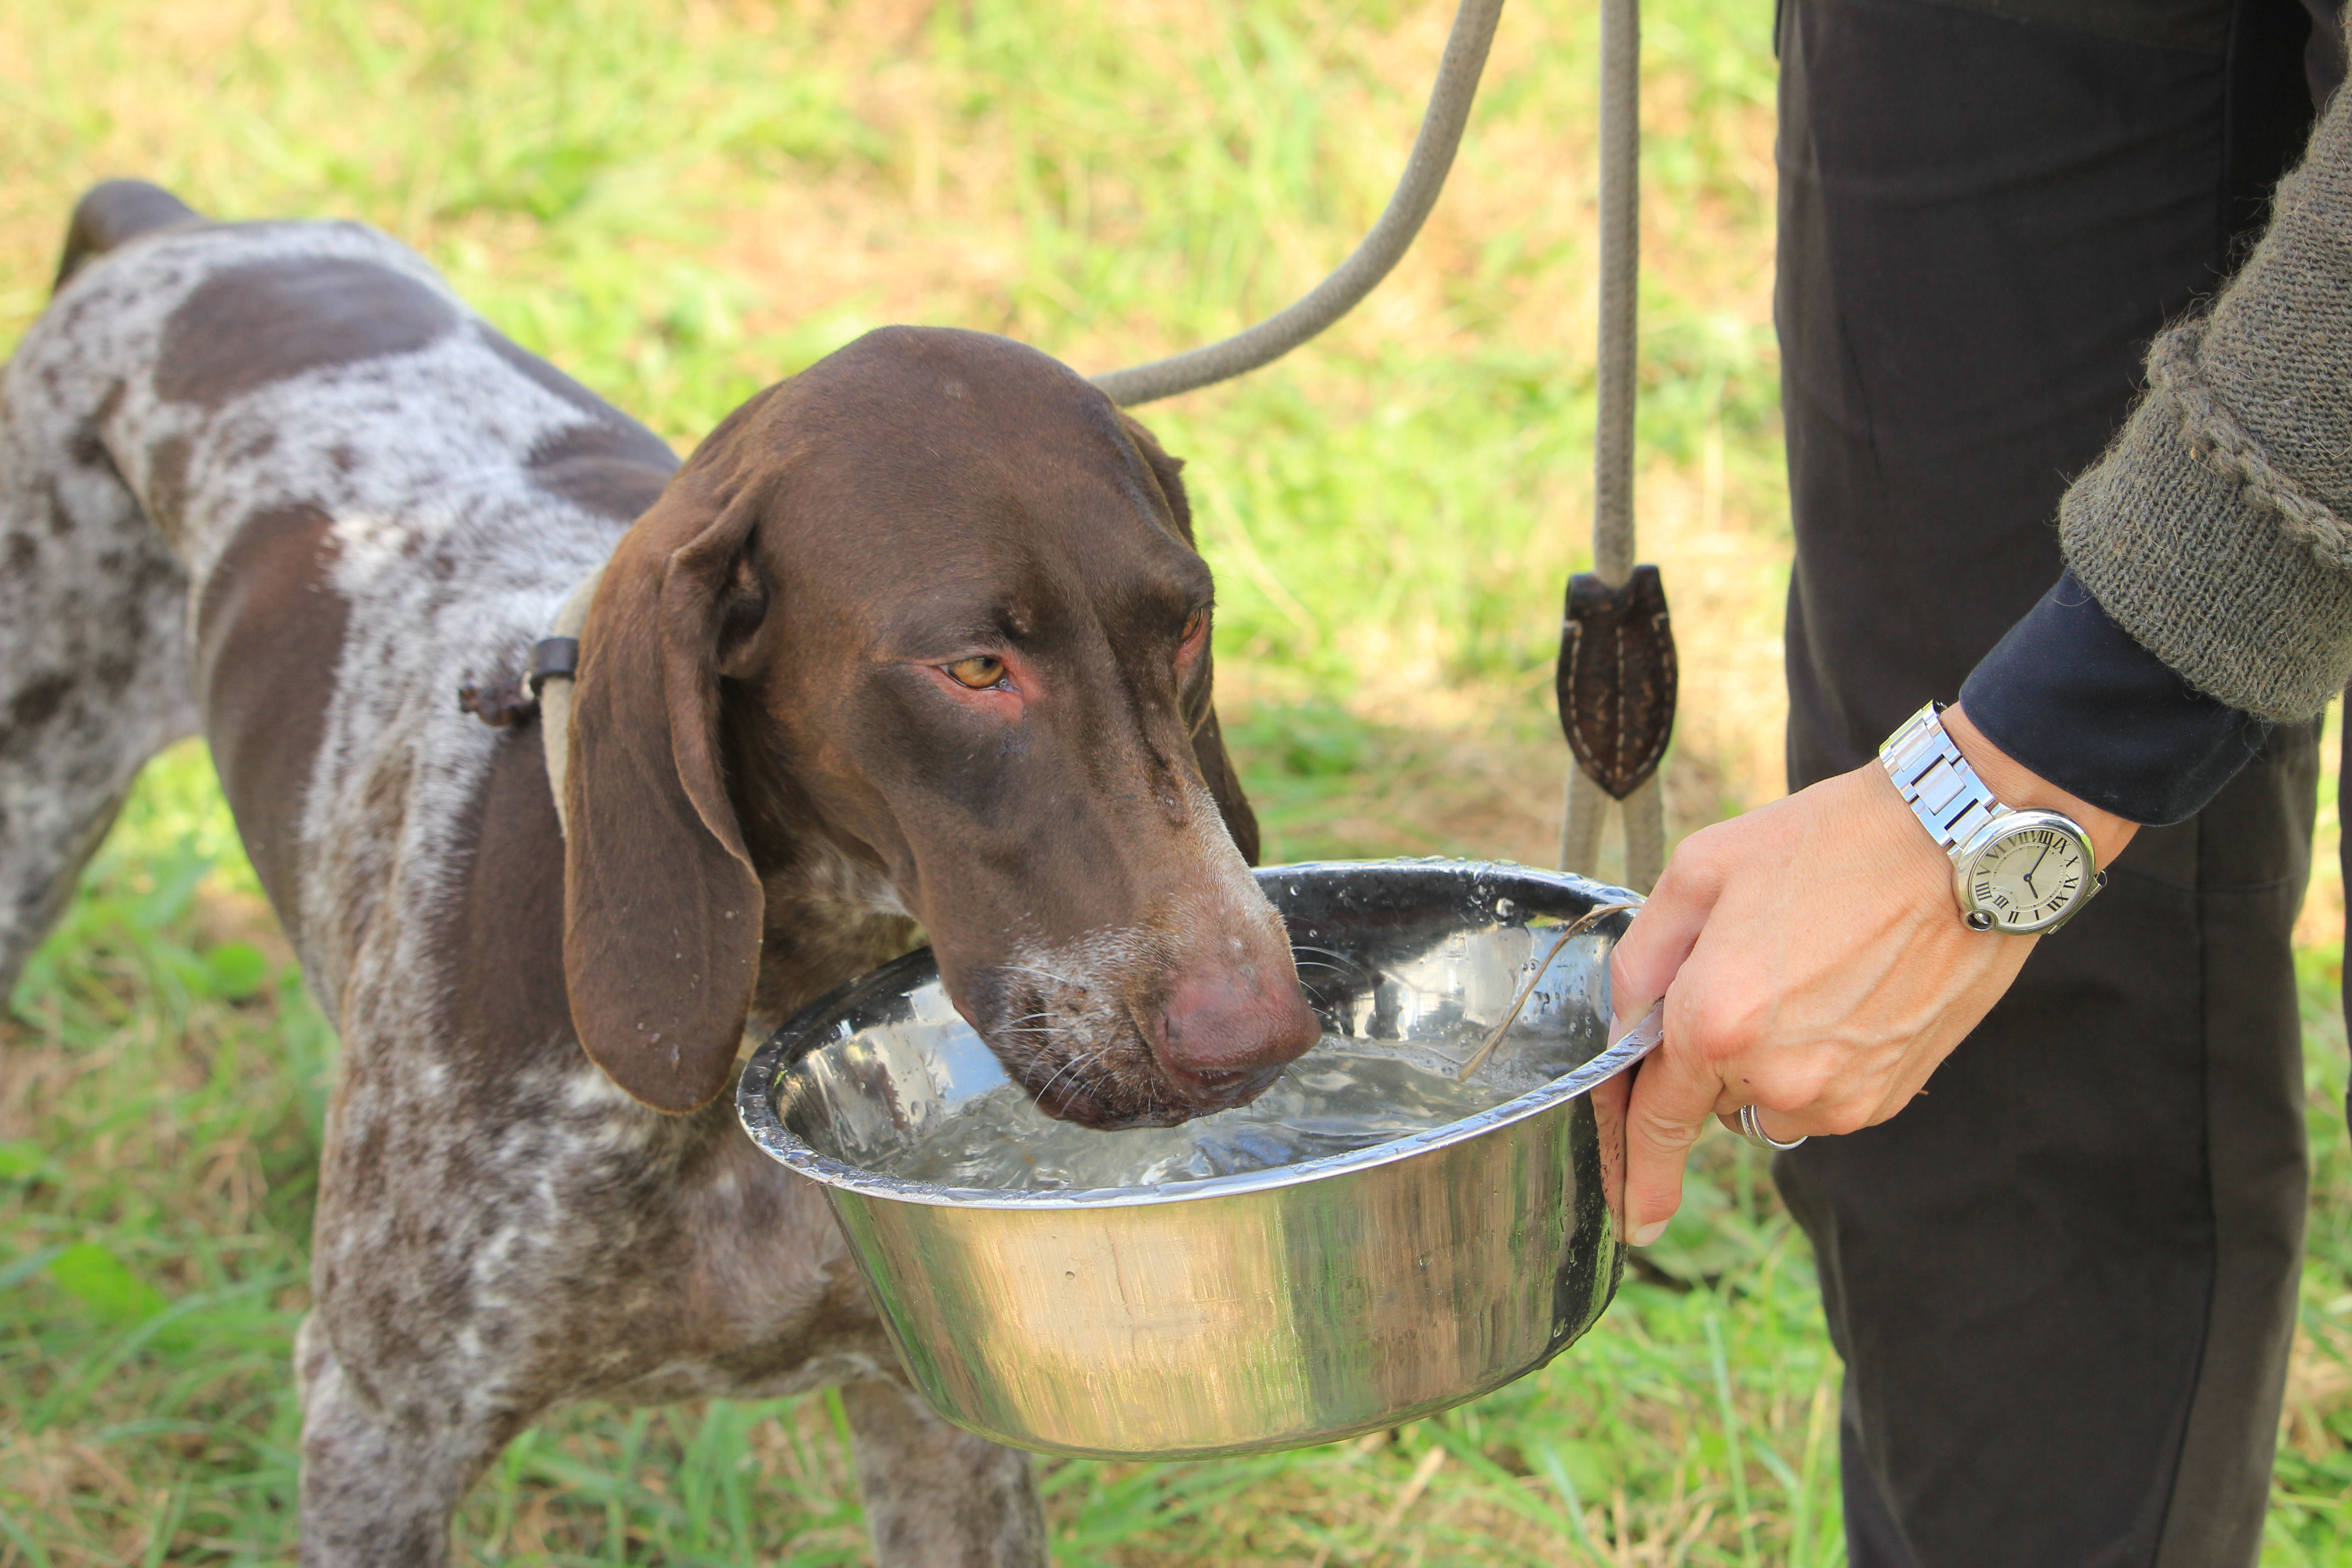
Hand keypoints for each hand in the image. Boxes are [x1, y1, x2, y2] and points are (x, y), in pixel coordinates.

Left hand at [1605, 706, 2135, 1244]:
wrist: (1958, 846)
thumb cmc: (1829, 845)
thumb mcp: (1700, 872)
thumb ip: (1643, 958)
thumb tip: (1624, 1021)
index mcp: (1713, 1022)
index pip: (1653, 1119)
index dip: (1634, 1169)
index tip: (1635, 1220)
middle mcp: (1774, 1077)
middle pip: (1710, 1096)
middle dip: (1713, 1048)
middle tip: (1754, 967)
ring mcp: (1838, 1096)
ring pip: (1768, 1099)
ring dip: (1768, 1057)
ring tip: (1810, 971)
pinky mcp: (1886, 1096)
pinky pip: (1823, 1097)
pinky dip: (1820, 1059)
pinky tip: (1847, 992)